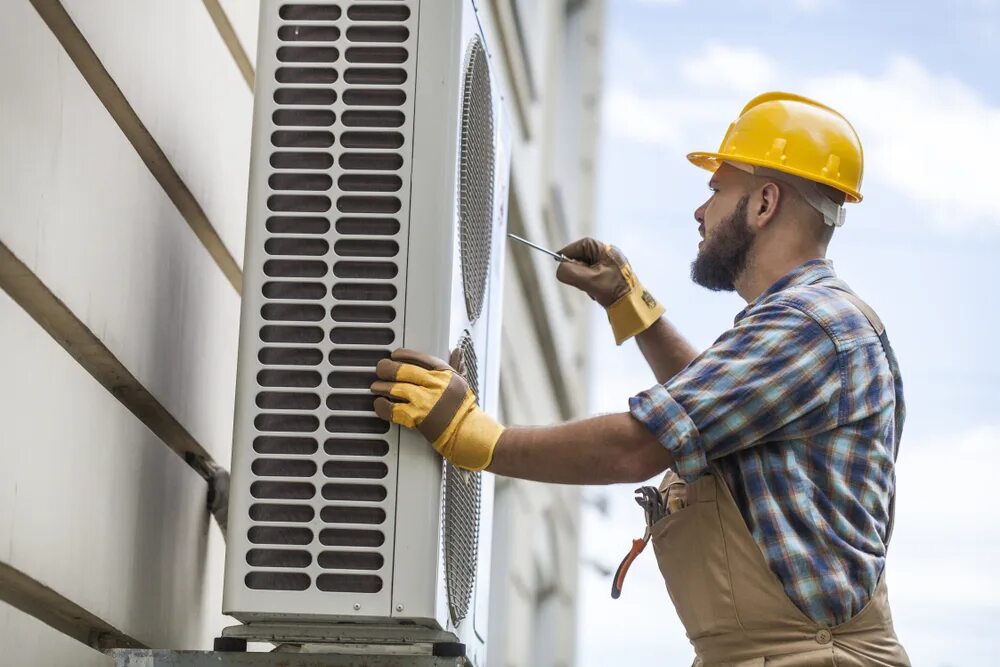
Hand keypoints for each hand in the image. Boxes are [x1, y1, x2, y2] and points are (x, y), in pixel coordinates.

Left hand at [370, 348, 503, 470]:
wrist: (467, 433)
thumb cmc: (464, 409)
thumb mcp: (461, 383)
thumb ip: (455, 365)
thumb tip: (456, 350)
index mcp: (445, 373)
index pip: (420, 357)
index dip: (404, 355)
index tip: (394, 355)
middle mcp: (435, 384)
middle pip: (404, 370)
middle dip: (388, 368)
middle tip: (380, 369)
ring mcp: (426, 401)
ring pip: (397, 388)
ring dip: (382, 387)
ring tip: (375, 387)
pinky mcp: (418, 417)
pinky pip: (394, 409)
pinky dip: (383, 406)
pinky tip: (379, 404)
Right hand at [556, 237, 664, 344]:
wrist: (632, 307)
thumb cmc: (614, 290)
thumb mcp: (589, 280)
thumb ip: (570, 272)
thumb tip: (560, 269)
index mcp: (606, 250)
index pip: (581, 245)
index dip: (568, 252)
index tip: (557, 259)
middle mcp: (609, 255)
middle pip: (582, 257)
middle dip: (577, 270)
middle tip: (579, 281)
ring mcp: (609, 266)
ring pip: (585, 269)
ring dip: (583, 279)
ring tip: (592, 289)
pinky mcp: (609, 277)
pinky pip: (592, 277)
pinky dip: (589, 285)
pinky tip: (597, 293)